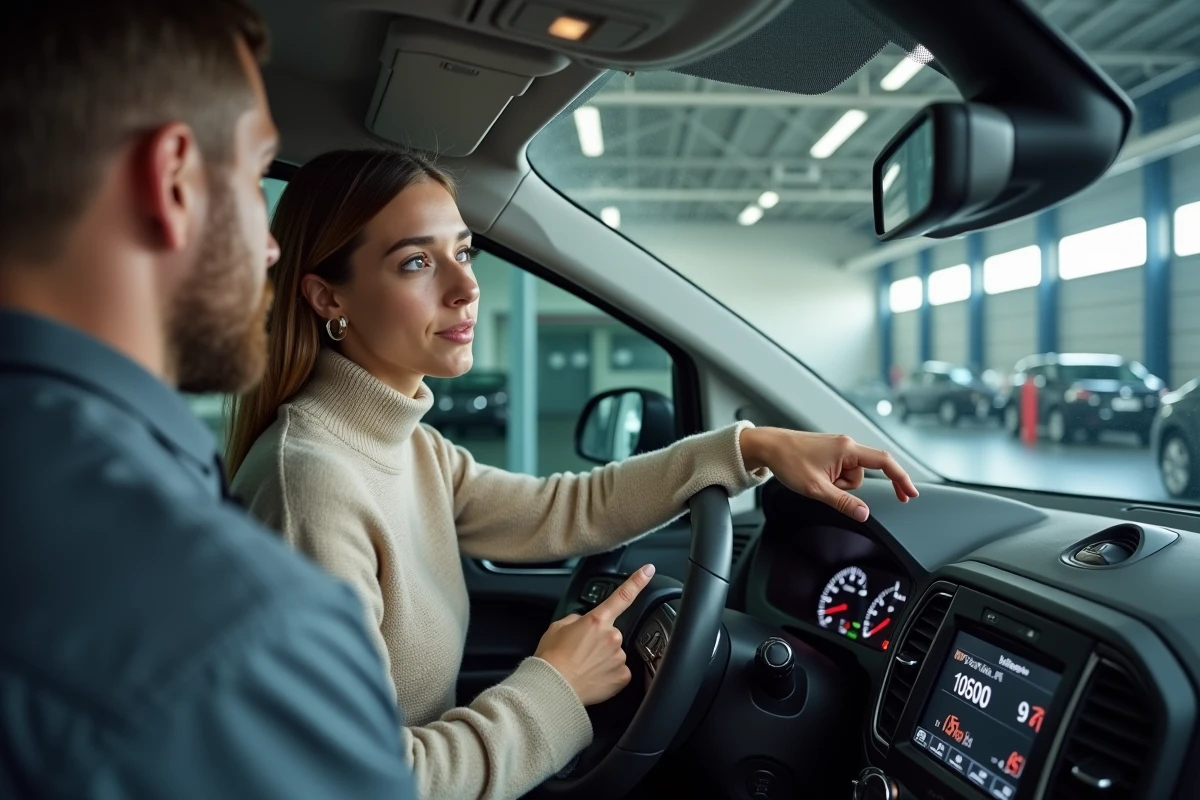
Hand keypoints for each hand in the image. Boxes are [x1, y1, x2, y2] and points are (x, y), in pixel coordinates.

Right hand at [534, 564, 655, 705]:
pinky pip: (619, 671)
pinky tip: (594, 677)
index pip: (622, 595)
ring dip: (604, 658)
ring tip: (585, 667)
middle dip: (600, 641)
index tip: (649, 570)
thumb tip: (583, 622)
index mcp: (596, 620)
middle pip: (612, 633)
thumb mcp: (557, 627)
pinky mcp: (622, 676)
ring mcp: (619, 657)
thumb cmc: (552, 659)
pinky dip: (608, 674)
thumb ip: (576, 619)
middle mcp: (612, 636)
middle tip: (582, 653)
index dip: (638, 581)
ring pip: (616, 653)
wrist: (553, 688)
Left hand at [740, 428, 918, 521]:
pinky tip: (815, 474)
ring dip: (836, 483)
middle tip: (824, 487)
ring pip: (850, 475)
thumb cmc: (788, 461)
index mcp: (847, 449)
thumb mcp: (816, 489)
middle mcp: (846, 444)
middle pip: (862, 475)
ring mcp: (838, 447)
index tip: (910, 493)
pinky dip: (831, 478)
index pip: (884, 463)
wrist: (768, 447)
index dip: (901, 479)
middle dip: (847, 487)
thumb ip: (843, 502)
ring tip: (815, 478)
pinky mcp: (831, 450)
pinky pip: (840, 470)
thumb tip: (864, 514)